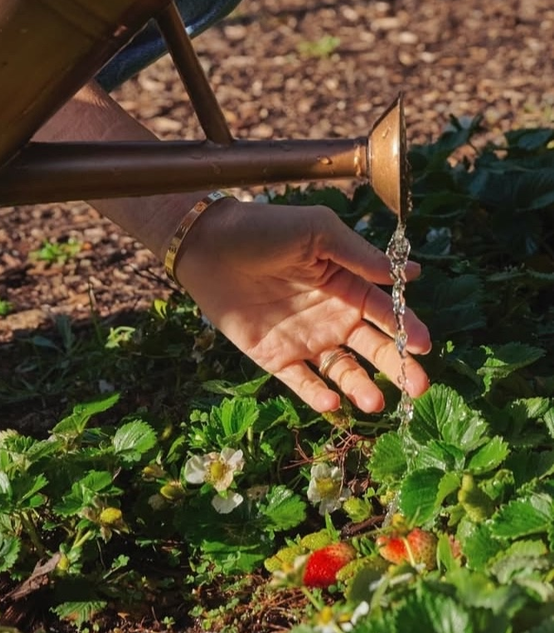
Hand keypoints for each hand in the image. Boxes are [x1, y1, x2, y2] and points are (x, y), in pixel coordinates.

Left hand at [172, 199, 430, 413]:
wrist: (207, 244)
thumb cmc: (264, 228)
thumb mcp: (316, 232)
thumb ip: (359, 255)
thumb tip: (413, 271)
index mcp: (345, 284)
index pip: (384, 311)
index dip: (406, 328)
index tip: (425, 344)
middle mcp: (331, 316)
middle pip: (373, 347)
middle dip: (398, 367)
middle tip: (418, 386)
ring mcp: (304, 339)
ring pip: (342, 371)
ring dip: (360, 388)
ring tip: (374, 402)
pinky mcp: (275, 357)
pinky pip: (302, 382)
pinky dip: (317, 395)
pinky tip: (331, 403)